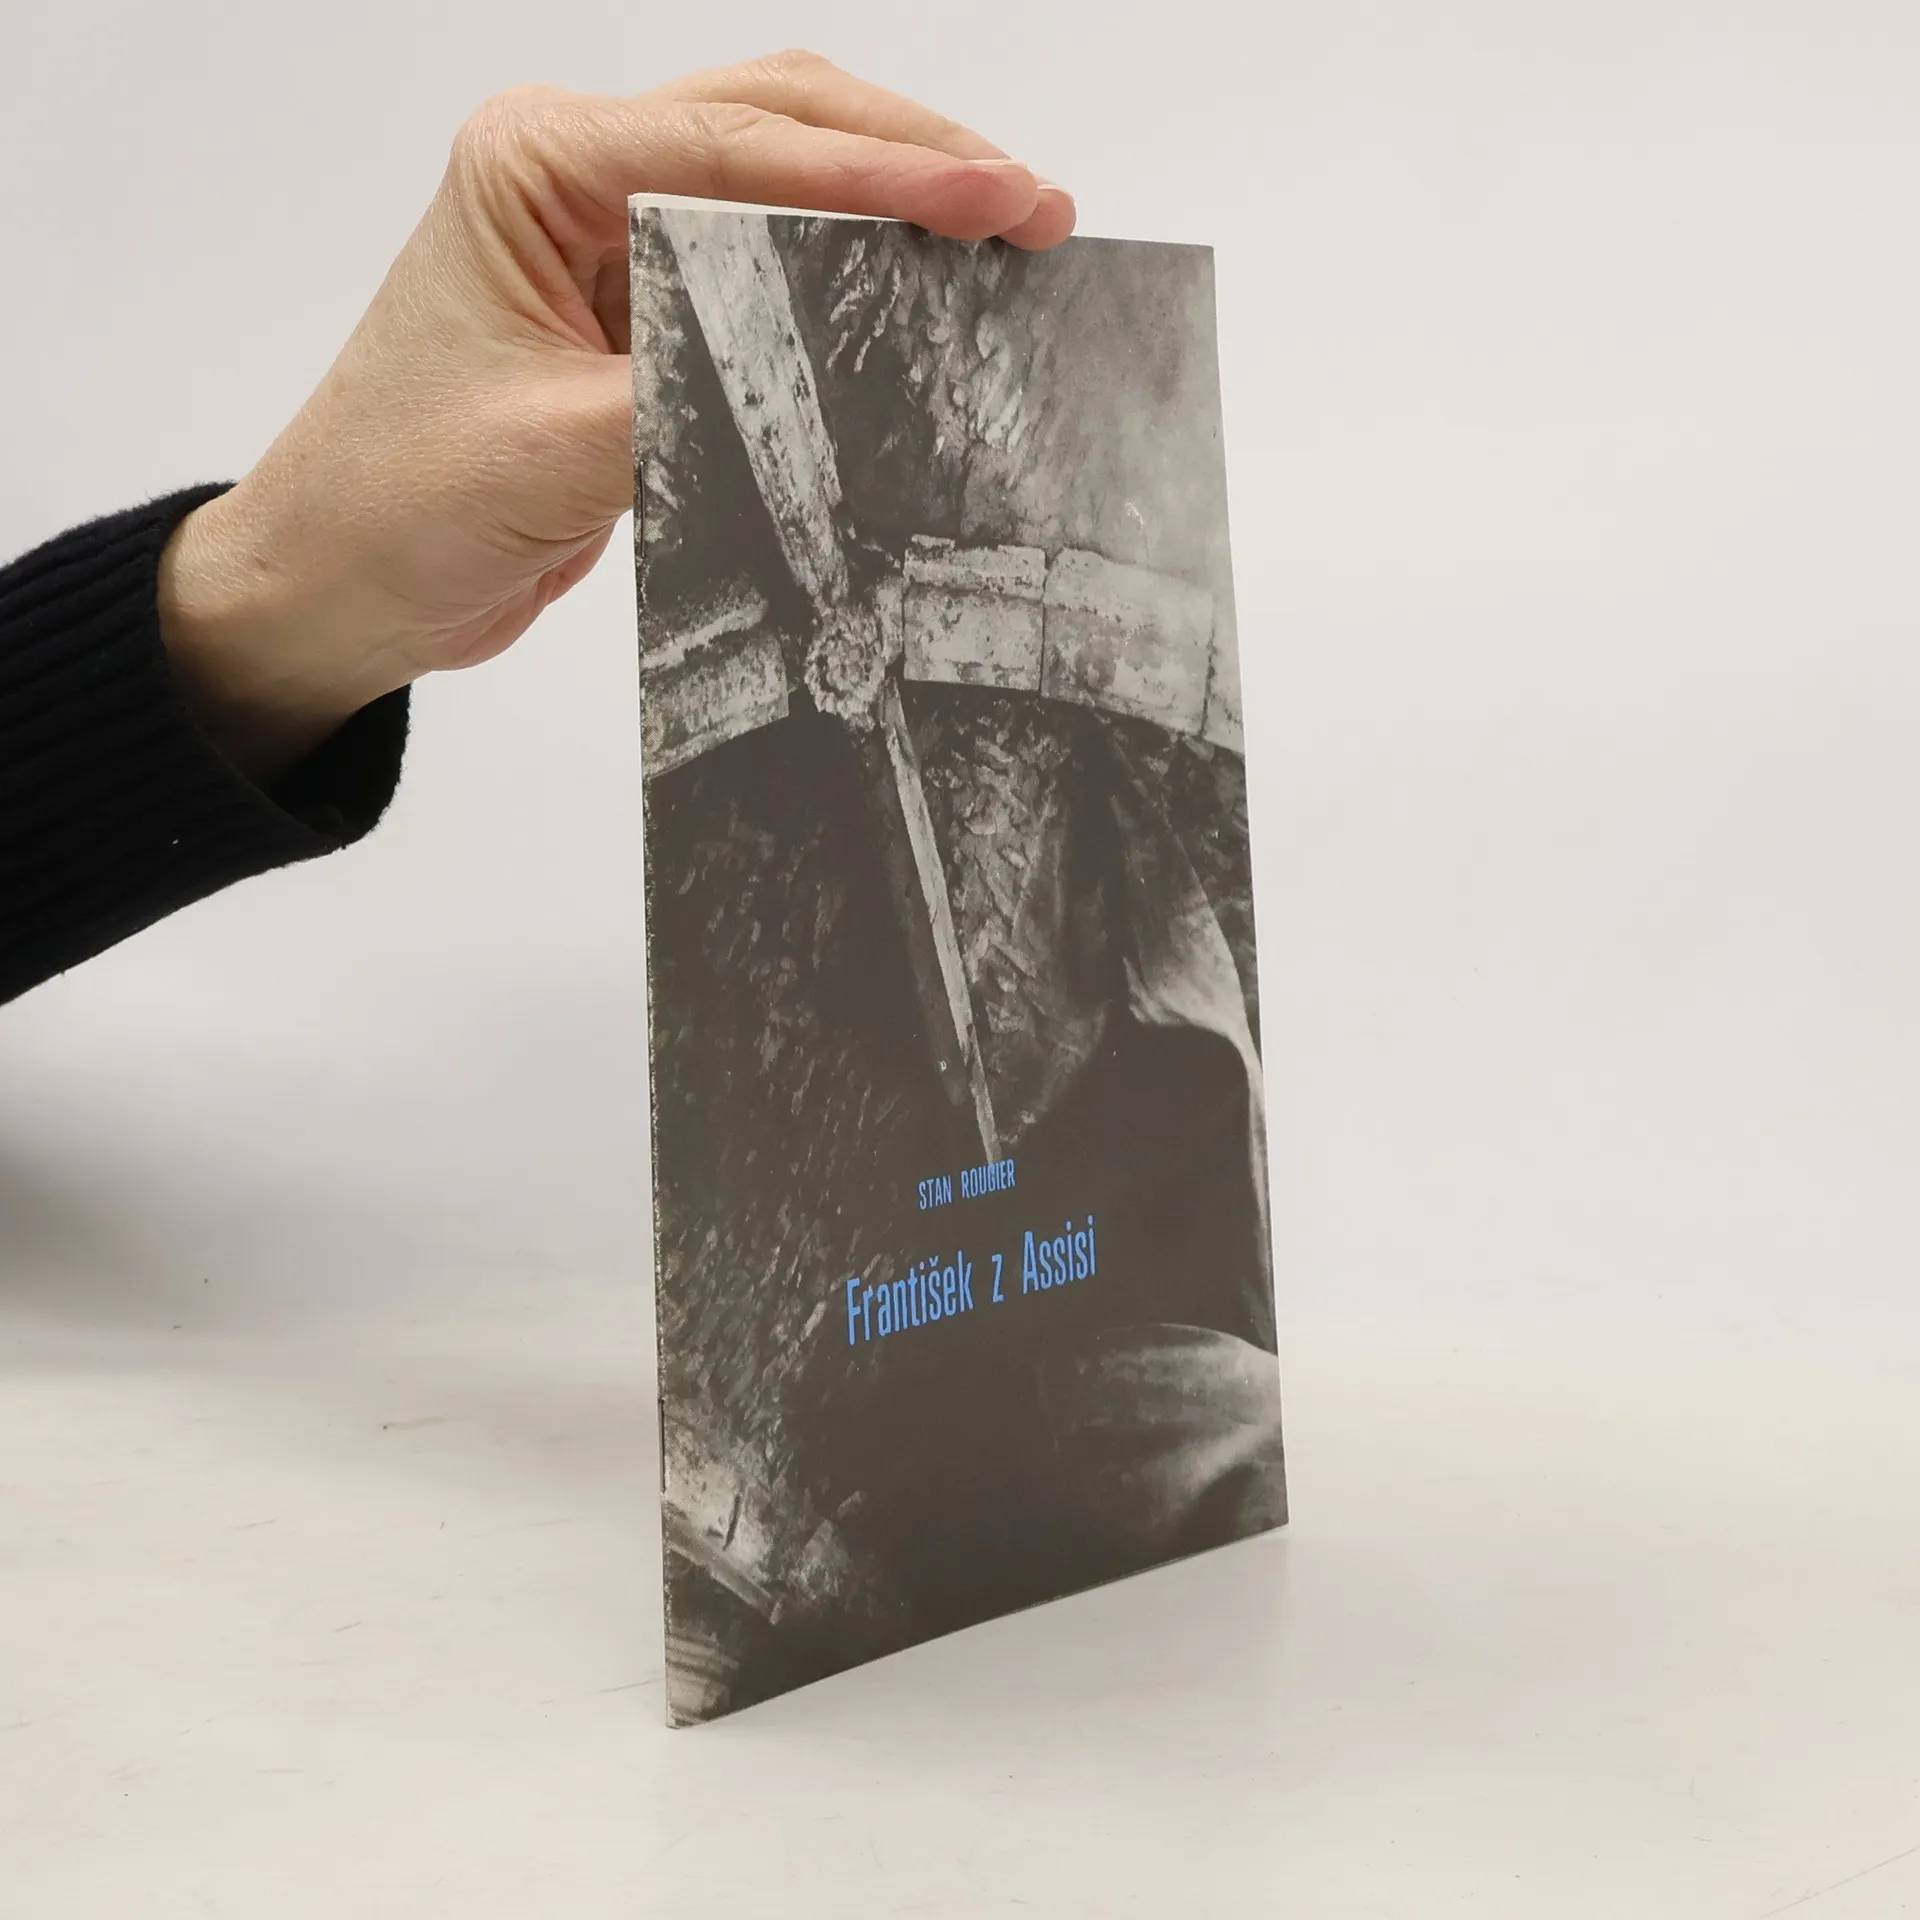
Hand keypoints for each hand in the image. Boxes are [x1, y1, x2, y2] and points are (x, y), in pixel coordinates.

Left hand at [157, 51, 1075, 781]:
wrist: (338, 584)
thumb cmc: (395, 502)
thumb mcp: (557, 450)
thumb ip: (694, 393)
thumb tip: (836, 363)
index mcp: (535, 167)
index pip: (739, 146)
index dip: (884, 174)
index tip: (995, 202)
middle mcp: (578, 178)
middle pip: (778, 123)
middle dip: (915, 158)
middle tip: (1033, 207)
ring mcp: (615, 244)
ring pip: (784, 182)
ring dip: (895, 199)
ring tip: (1008, 233)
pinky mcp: (644, 318)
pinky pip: (770, 277)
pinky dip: (853, 278)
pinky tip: (926, 298)